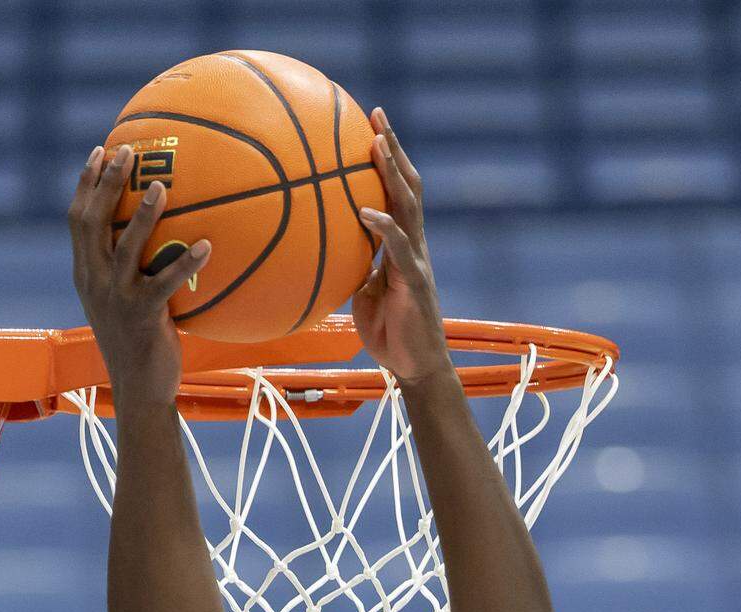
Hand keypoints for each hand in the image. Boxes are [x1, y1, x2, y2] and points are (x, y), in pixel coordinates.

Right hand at [68, 144, 211, 408]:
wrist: (139, 390)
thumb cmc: (140, 345)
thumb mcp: (127, 303)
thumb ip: (133, 271)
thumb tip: (165, 237)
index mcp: (86, 275)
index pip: (78, 219)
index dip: (87, 183)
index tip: (99, 150)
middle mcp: (94, 282)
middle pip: (93, 221)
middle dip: (107, 182)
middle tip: (126, 151)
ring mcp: (115, 298)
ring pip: (124, 245)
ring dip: (143, 213)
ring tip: (162, 187)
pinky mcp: (141, 316)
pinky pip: (165, 282)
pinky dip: (187, 263)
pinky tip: (207, 245)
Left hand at [353, 110, 452, 389]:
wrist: (414, 368)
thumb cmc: (388, 333)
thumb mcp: (362, 294)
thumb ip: (352, 267)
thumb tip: (324, 248)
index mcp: (402, 245)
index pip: (397, 192)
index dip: (387, 160)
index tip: (370, 127)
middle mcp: (413, 245)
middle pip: (407, 185)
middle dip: (393, 148)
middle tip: (376, 114)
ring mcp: (417, 261)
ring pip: (408, 206)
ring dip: (392, 174)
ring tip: (376, 145)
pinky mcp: (415, 283)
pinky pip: (400, 249)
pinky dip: (384, 228)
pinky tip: (366, 212)